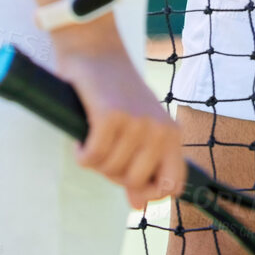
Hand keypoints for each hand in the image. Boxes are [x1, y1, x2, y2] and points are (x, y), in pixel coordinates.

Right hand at [52, 18, 186, 209]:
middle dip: (112, 173)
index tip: (129, 186)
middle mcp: (159, 130)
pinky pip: (91, 158)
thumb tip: (139, 206)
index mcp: (171, 134)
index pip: (173, 186)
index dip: (149, 194)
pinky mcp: (110, 116)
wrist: (96, 47)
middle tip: (105, 146)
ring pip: (109, 171)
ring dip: (94, 159)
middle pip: (133, 183)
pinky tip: (82, 135)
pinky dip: (81, 152)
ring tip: (94, 133)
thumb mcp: (138, 127)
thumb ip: (142, 164)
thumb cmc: (116, 91)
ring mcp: (136, 123)